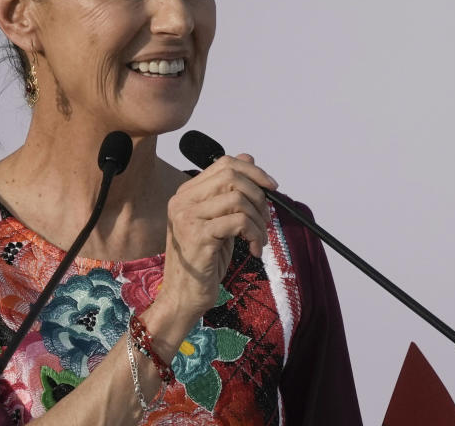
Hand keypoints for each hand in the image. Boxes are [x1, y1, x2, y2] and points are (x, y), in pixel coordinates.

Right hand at [158, 154, 277, 319]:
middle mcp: (182, 201)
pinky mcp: (198, 236)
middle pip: (231, 175)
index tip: (271, 187)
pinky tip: (254, 250)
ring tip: (260, 239)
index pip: (223, 164)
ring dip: (259, 220)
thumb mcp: (220, 221)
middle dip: (258, 195)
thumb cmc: (203, 260)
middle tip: (266, 219)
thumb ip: (230, 192)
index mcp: (186, 194)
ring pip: (238, 199)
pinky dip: (255, 234)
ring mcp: (187, 217)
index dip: (253, 172)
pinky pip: (239, 222)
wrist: (184, 296)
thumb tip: (249, 158)